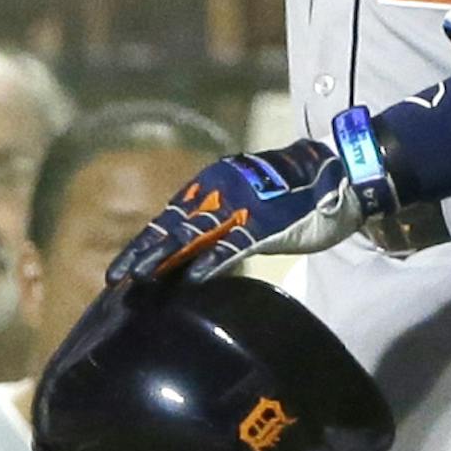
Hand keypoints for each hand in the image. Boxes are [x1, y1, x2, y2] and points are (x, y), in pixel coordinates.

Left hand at [108, 140, 365, 285]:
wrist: (336, 173)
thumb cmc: (292, 194)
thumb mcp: (247, 204)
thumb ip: (220, 222)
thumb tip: (192, 253)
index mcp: (212, 187)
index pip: (169, 220)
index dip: (143, 244)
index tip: (120, 269)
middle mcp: (219, 192)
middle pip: (172, 227)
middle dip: (142, 253)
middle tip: (114, 277)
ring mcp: (241, 205)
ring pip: (195, 234)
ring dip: (165, 257)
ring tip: (141, 277)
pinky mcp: (267, 221)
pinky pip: (235, 242)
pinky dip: (212, 260)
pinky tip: (192, 277)